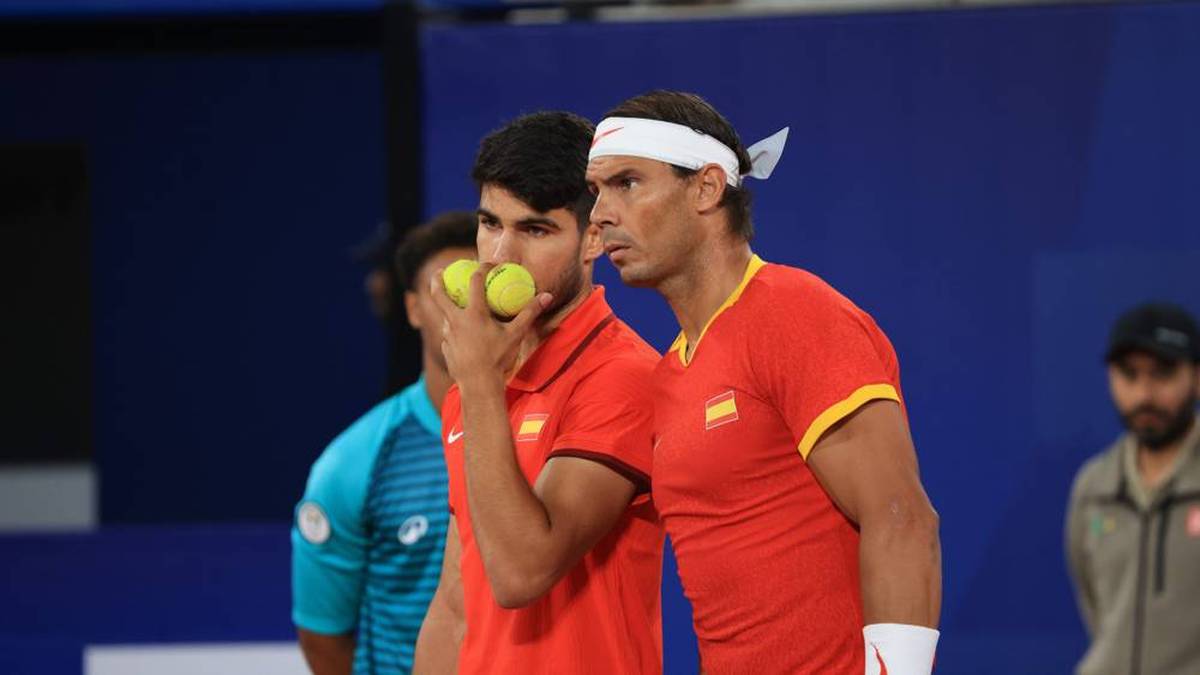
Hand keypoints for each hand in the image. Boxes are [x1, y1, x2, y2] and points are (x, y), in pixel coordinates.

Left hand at [429, 262, 552, 388]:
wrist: (479, 385)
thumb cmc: (498, 358)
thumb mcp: (516, 334)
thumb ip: (529, 313)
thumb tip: (547, 296)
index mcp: (473, 313)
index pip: (474, 281)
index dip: (481, 269)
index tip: (488, 265)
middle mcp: (455, 320)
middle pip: (439, 294)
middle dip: (438, 280)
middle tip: (440, 271)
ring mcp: (447, 334)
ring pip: (444, 315)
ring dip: (449, 307)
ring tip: (457, 305)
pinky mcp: (446, 348)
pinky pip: (449, 333)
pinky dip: (454, 328)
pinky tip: (463, 333)